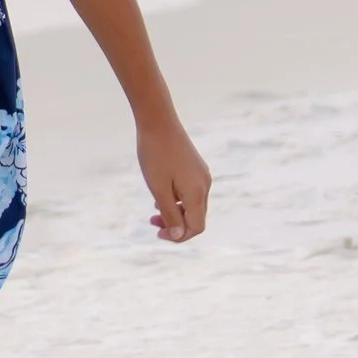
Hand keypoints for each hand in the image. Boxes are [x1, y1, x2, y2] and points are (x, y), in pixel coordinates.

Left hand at [137, 114, 210, 242]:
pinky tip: (160, 194)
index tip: (158, 233)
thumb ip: (169, 213)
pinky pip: (190, 191)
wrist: (158, 121)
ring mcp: (202, 174)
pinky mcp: (196, 166)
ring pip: (192, 204)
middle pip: (196, 217)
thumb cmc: (155, 154)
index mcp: (197, 192)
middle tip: (152, 222)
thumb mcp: (158, 188)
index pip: (196, 227)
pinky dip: (177, 198)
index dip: (179, 236)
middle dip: (175, 224)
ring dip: (175, 211)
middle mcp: (205, 184)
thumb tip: (179, 235)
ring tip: (153, 211)